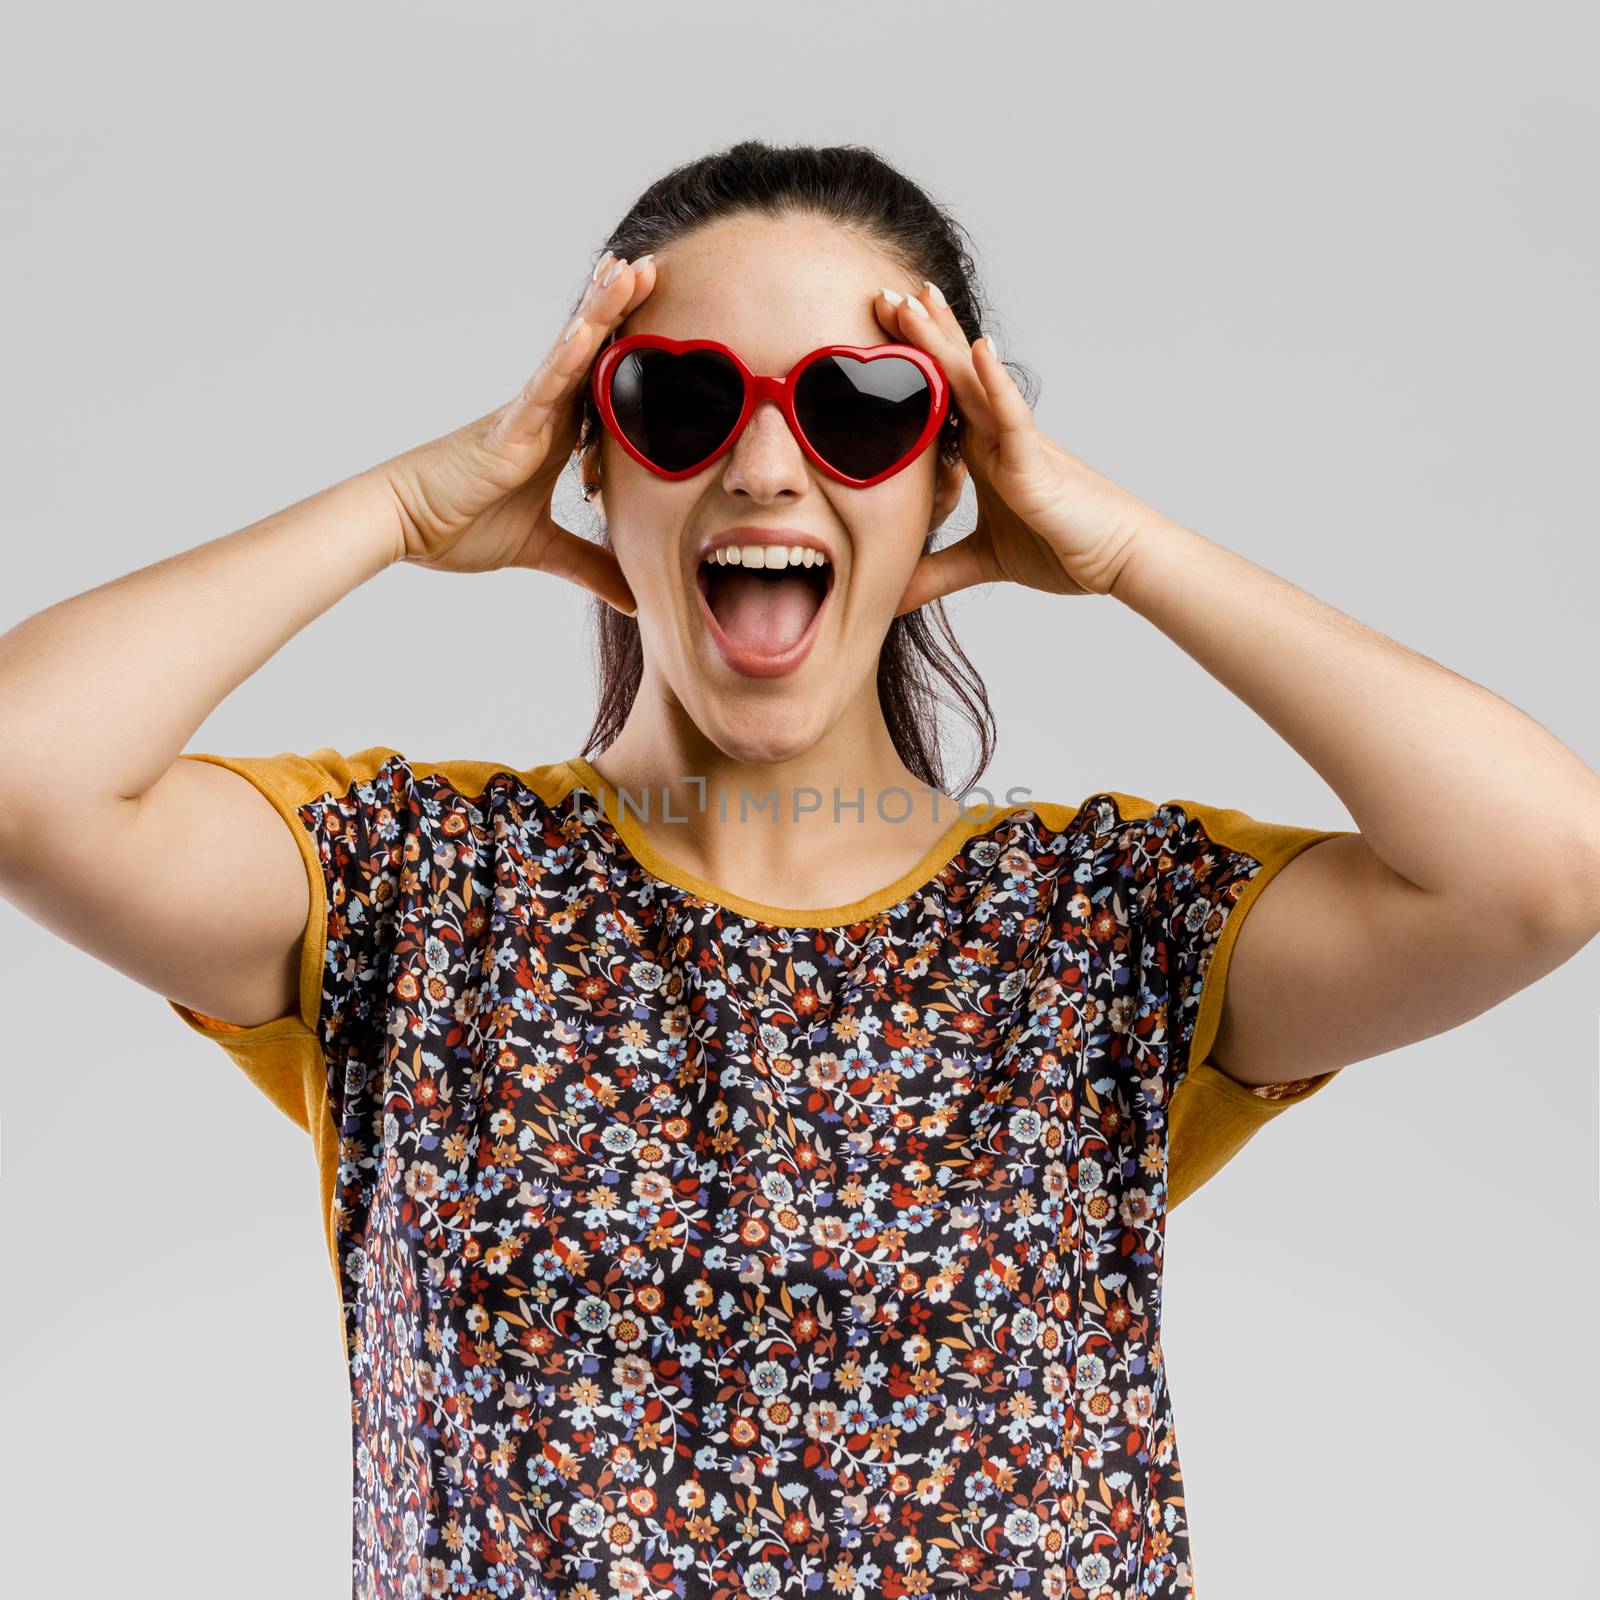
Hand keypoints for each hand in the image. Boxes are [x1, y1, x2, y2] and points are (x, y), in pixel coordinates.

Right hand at [376, 251, 658, 613]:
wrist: (405, 525)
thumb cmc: (459, 526)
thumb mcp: (542, 551)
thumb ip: (589, 566)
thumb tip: (633, 597)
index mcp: (553, 435)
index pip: (601, 384)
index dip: (628, 351)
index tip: (661, 320)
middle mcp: (542, 414)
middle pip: (592, 353)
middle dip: (622, 310)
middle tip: (656, 267)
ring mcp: (526, 415)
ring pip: (572, 354)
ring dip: (603, 311)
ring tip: (633, 270)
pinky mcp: (508, 428)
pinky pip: (543, 385)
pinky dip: (568, 356)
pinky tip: (591, 325)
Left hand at [875, 282, 1152, 610]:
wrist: (1119, 559)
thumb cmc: (1065, 547)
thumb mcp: (983, 562)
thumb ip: (935, 573)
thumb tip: (892, 598)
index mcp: (983, 450)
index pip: (940, 396)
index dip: (912, 363)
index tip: (875, 330)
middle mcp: (997, 436)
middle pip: (951, 375)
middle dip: (918, 334)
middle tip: (881, 292)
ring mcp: (1017, 445)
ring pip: (975, 384)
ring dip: (944, 343)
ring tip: (916, 301)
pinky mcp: (1036, 466)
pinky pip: (1013, 419)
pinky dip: (996, 385)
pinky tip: (980, 350)